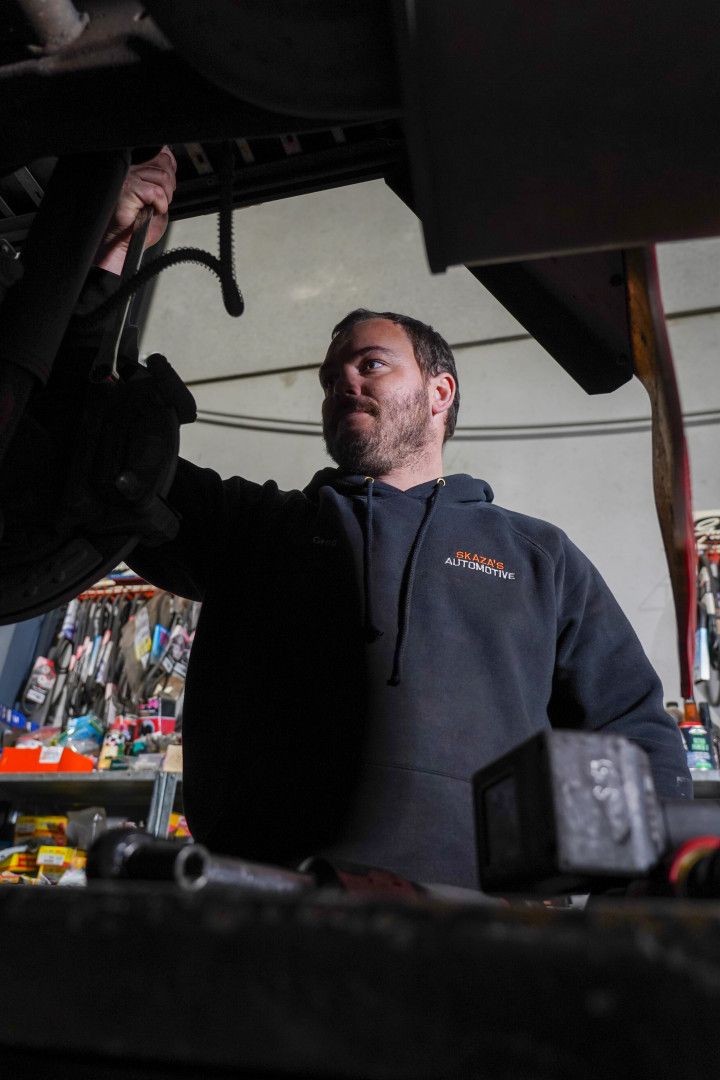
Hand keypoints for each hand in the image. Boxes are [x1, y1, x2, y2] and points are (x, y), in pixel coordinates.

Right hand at [95, 146, 176, 275]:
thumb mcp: (157, 202)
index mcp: (135, 170)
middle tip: (159, 204)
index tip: (171, 184)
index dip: (170, 167)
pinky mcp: (129, 189)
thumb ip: (164, 184)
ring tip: (153, 209)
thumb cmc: (136, 227)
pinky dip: (159, 205)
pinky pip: (156, 192)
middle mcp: (129, 170)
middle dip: (169, 188)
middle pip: (163, 166)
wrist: (122, 245)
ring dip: (164, 198)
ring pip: (162, 178)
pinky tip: (150, 212)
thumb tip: (172, 169)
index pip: (160, 156)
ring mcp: (128, 178)